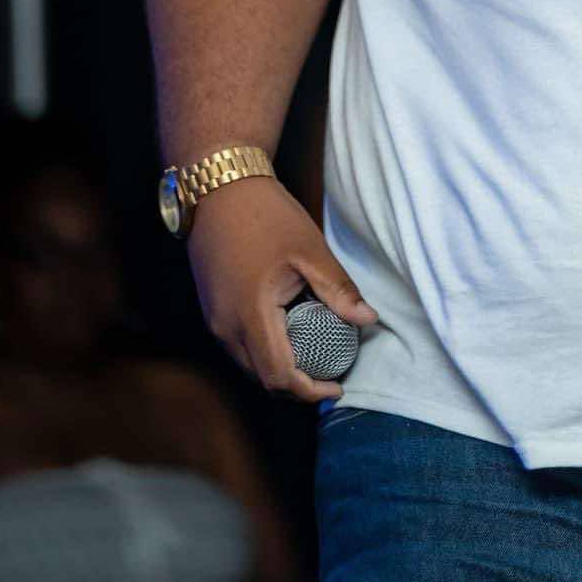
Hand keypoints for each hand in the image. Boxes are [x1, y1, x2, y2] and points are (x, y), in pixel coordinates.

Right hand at [186, 174, 379, 403]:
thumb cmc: (266, 215)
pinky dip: (267, 352)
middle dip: (298, 385)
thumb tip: (369, 320)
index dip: (310, 391)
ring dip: (281, 370)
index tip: (338, 385)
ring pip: (249, 366)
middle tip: (332, 371)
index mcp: (250, 315)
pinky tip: (291, 334)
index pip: (279, 377)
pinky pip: (240, 347)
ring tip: (316, 355)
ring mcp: (214, 322)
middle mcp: (225, 328)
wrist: (218, 189)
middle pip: (263, 380)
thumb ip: (338, 290)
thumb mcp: (309, 250)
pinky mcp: (212, 312)